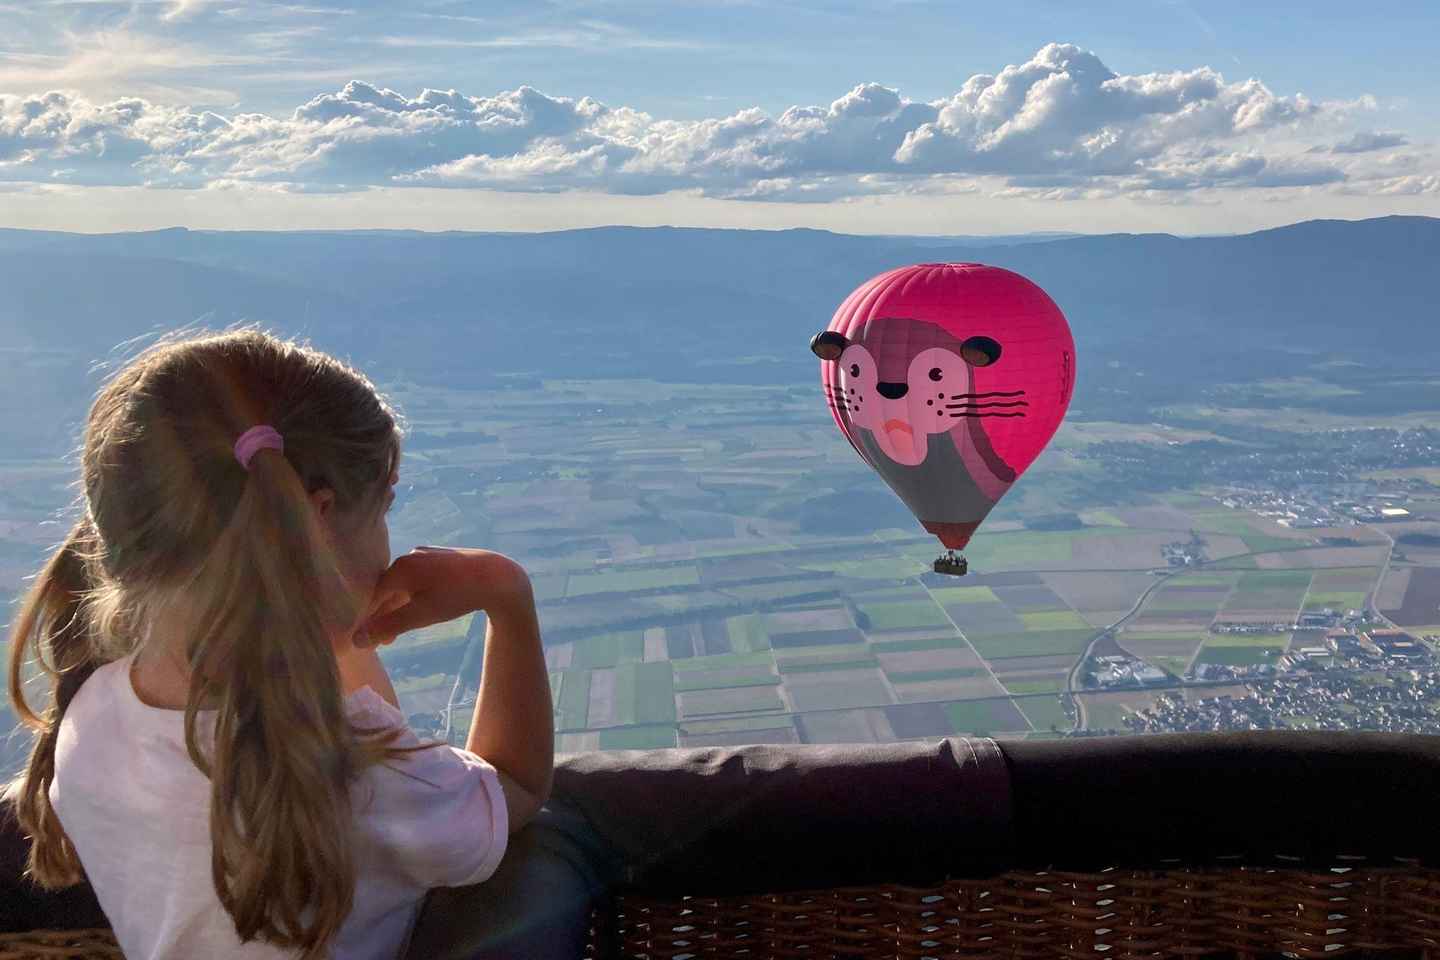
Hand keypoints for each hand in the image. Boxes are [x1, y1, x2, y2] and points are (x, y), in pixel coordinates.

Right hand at [353, 546, 532, 648]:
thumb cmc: (456, 596)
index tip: (368, 642)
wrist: (498, 577)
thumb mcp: (419, 615)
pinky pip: (418, 578)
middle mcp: (409, 556)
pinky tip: (419, 608)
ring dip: (400, 607)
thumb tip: (355, 640)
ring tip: (401, 631)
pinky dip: (414, 595)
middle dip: (385, 616)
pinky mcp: (441, 557)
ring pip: (404, 584)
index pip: (373, 596)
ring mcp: (426, 554)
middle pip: (388, 589)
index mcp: (400, 568)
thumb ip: (386, 626)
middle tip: (386, 643)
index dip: (369, 620)